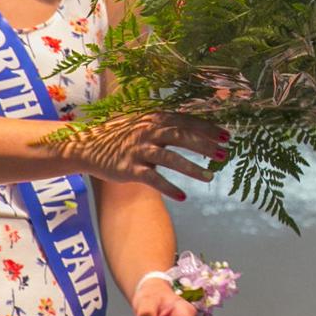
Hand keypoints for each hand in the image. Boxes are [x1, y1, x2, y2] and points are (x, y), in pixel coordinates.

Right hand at [79, 113, 228, 200]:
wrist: (88, 146)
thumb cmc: (121, 135)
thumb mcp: (143, 123)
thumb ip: (165, 124)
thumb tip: (193, 127)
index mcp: (154, 118)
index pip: (186, 122)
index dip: (208, 129)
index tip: (227, 136)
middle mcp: (148, 131)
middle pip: (181, 137)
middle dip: (205, 145)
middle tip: (224, 154)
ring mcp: (139, 150)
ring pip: (170, 158)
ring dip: (192, 168)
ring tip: (209, 177)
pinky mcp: (130, 168)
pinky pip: (153, 179)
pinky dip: (168, 187)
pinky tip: (182, 197)